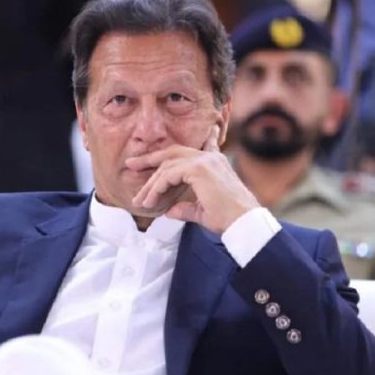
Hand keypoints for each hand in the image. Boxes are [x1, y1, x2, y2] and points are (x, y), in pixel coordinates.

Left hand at [127, 126, 259, 233]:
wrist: (243, 222)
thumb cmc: (228, 219)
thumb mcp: (202, 211)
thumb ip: (185, 208)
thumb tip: (169, 211)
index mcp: (214, 163)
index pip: (188, 152)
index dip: (169, 153)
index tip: (154, 154)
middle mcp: (209, 158)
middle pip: (171, 153)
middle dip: (150, 159)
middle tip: (131, 164)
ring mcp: (203, 161)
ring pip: (167, 166)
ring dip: (150, 183)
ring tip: (139, 199)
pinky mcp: (197, 169)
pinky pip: (168, 175)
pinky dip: (156, 188)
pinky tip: (150, 201)